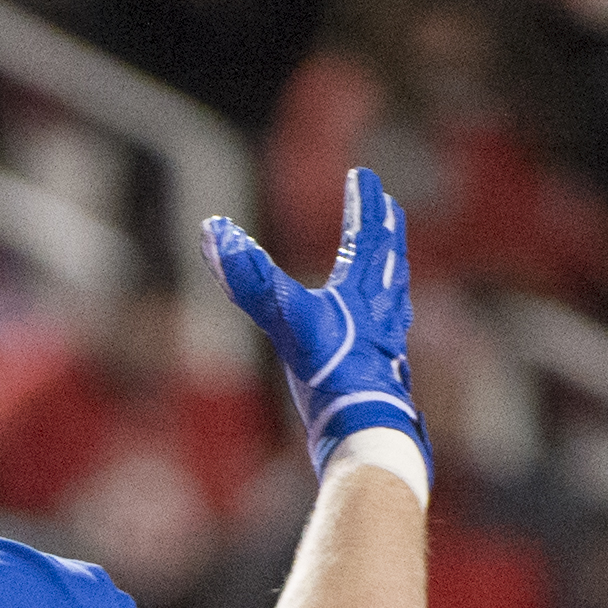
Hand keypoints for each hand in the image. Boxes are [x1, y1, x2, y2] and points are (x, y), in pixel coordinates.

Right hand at [205, 168, 425, 488]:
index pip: (367, 234)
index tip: (361, 177)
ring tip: (390, 261)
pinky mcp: (382, 373)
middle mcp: (382, 310)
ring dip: (390, 270)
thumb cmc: (331, 371)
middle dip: (384, 231)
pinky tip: (381, 330)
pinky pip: (388, 331)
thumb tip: (215, 233)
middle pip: (387, 259)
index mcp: (362, 290)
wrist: (364, 430)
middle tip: (387, 210)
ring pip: (393, 294)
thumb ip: (250, 277)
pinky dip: (385, 315)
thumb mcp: (285, 317)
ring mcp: (386, 342)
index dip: (363, 203)